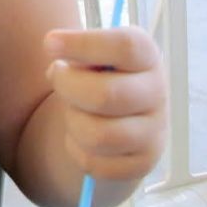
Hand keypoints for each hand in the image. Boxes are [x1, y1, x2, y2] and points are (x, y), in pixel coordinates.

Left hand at [45, 26, 165, 182]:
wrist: (115, 116)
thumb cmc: (98, 75)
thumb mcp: (92, 54)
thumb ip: (75, 54)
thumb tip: (56, 71)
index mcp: (146, 55)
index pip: (124, 47)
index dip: (84, 44)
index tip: (49, 43)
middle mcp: (156, 92)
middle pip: (105, 95)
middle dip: (67, 87)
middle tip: (56, 76)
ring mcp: (154, 131)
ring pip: (98, 135)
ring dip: (71, 121)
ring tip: (71, 109)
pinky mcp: (143, 164)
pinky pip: (95, 164)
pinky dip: (76, 149)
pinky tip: (80, 134)